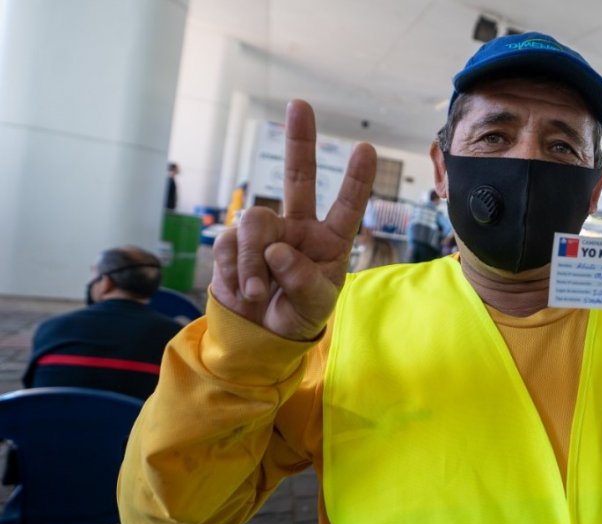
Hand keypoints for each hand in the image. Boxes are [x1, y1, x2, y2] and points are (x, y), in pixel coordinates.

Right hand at [211, 100, 376, 339]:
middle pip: (298, 178)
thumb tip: (276, 250)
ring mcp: (264, 233)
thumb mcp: (314, 306)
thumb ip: (303, 281)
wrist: (260, 334)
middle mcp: (298, 228)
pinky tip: (245, 292)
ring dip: (253, 260)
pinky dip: (236, 272)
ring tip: (258, 292)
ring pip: (254, 223)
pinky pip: (228, 246)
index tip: (366, 148)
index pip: (346, 206)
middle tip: (300, 104)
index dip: (356, 179)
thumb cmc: (298, 316)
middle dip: (299, 141)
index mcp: (329, 240)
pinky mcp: (231, 243)